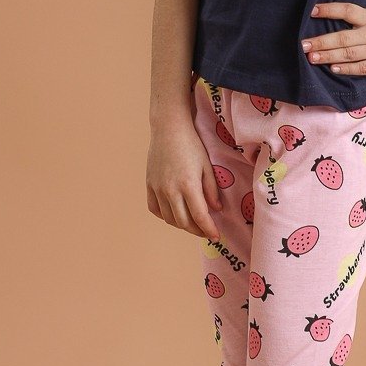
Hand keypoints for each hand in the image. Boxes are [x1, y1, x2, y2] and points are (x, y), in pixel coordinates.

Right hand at [146, 117, 225, 241]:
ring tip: (192, 222)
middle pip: (183, 222)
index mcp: (188, 185)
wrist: (168, 129)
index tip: (216, 236)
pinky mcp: (149, 185)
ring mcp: (157, 189)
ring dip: (181, 224)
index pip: (200, 216)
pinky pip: (155, 209)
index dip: (209, 229)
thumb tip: (216, 209)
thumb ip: (211, 190)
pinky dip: (165, 216)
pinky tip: (174, 213)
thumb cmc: (192, 145)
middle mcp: (170, 190)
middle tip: (205, 231)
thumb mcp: (207, 166)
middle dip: (196, 230)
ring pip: (169, 218)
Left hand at [300, 0, 365, 76]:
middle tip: (303, 44)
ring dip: (328, 56)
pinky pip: (362, 68)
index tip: (313, 10)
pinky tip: (333, 68)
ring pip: (348, 55)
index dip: (330, 10)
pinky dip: (346, 69)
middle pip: (343, 38)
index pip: (348, 10)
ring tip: (311, 58)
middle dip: (321, 42)